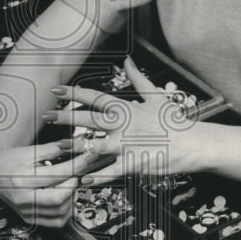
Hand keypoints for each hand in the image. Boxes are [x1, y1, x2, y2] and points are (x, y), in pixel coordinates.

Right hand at [0, 140, 102, 226]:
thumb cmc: (11, 159)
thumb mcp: (31, 150)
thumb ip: (54, 150)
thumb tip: (78, 147)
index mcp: (22, 178)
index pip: (58, 174)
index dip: (78, 166)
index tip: (89, 157)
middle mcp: (23, 198)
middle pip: (59, 198)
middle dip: (73, 184)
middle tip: (75, 174)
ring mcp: (26, 211)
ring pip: (60, 212)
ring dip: (71, 198)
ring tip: (67, 184)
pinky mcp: (29, 218)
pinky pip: (55, 221)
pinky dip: (65, 210)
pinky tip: (63, 197)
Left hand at [42, 57, 201, 185]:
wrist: (194, 143)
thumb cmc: (173, 121)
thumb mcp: (155, 96)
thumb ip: (138, 78)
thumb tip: (127, 60)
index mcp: (126, 108)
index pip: (96, 97)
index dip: (74, 93)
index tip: (56, 91)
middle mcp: (124, 125)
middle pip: (90, 119)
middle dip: (66, 118)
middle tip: (46, 116)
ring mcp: (129, 144)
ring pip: (97, 145)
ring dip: (76, 147)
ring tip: (58, 147)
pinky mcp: (135, 163)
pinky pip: (112, 171)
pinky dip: (97, 175)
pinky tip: (83, 179)